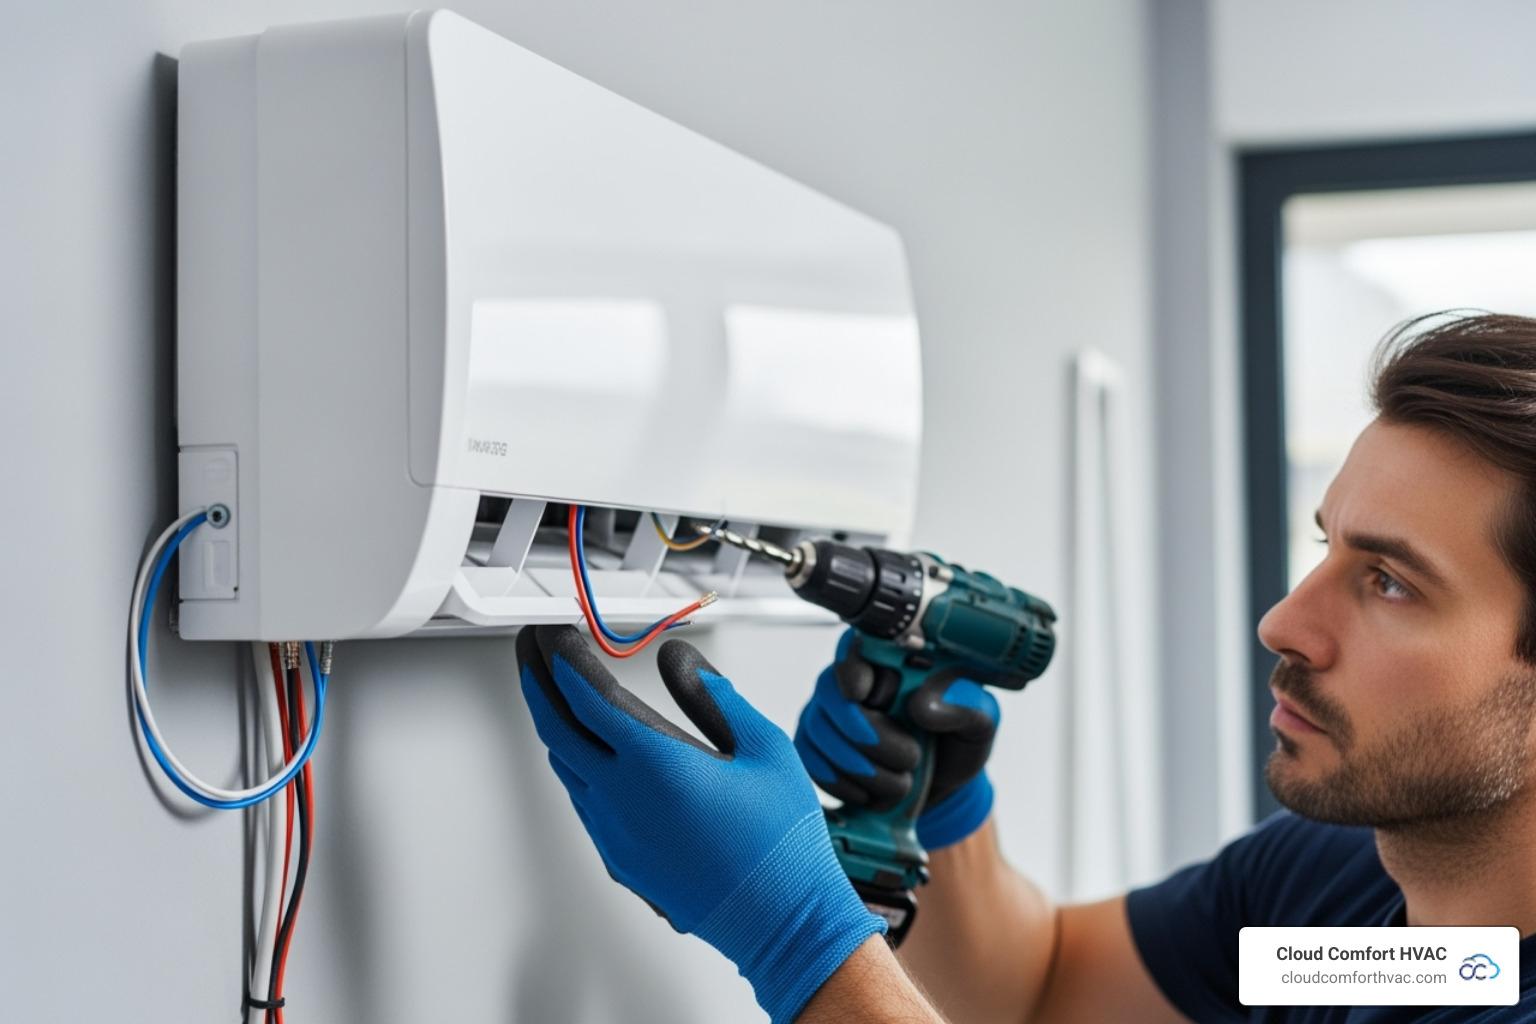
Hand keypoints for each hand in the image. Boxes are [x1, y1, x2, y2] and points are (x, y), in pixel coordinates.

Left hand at [517, 625, 884, 1023]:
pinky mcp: (620, 860)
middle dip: (537, 679)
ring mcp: (615, 835)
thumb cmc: (782, 844)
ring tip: (556, 691)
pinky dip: (575, 763)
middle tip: (532, 647)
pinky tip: (589, 752)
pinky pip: (582, 800)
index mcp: (655, 764)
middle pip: (556, 727)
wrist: (781, 922)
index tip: (553, 631)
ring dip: (555, 722)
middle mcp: (622, 800)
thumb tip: (676, 660)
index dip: (561, 655)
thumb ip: (714, 696)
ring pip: (565, 766)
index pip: (585, 695)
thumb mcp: (765, 748)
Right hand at [794, 631, 999, 849]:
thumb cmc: (955, 744)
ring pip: (819, 731)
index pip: (857, 645)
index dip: (852, 667)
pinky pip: (810, 761)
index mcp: (894, 660)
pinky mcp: (813, 746)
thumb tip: (923, 702)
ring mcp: (828, 713)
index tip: (862, 693)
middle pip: (831, 691)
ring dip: (862, 768)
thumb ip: (964, 706)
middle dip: (868, 734)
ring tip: (901, 783)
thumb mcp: (979, 725)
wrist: (939, 789)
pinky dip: (843, 784)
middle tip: (909, 759)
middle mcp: (854, 679)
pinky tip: (872, 793)